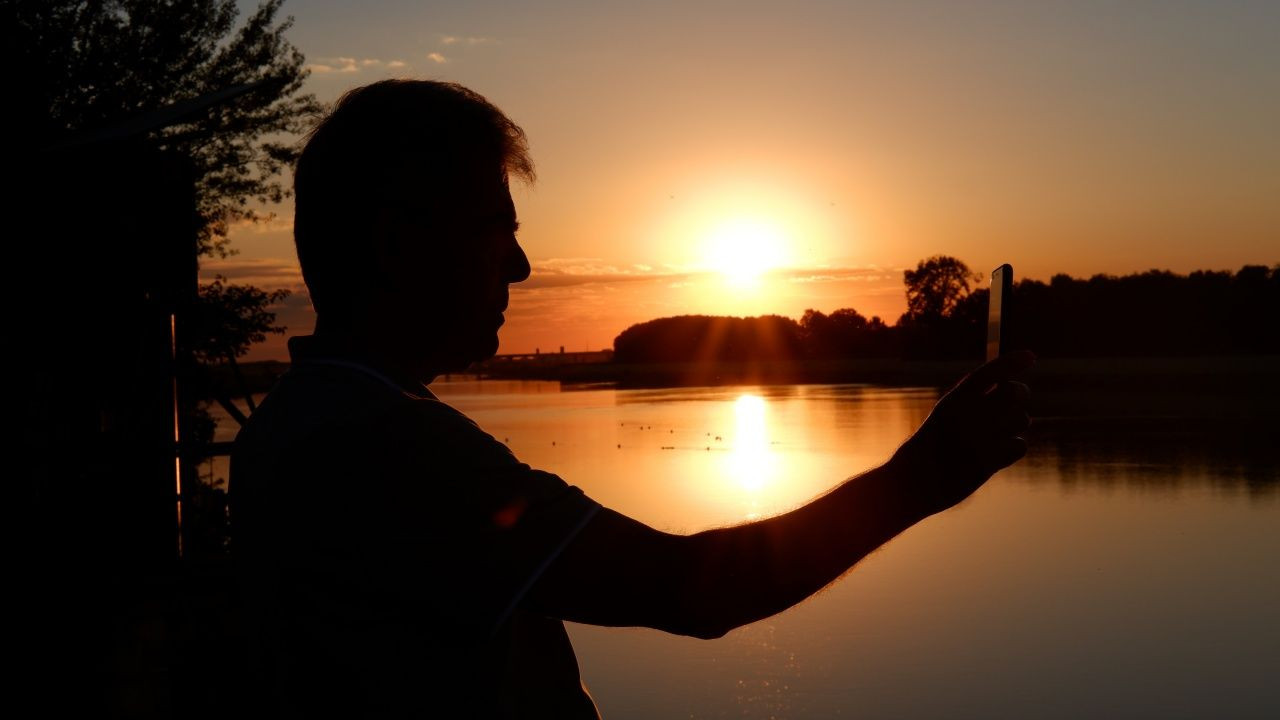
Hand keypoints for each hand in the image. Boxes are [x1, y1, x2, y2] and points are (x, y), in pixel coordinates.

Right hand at [888, 351, 1034, 514]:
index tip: (1031, 356)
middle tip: (1015, 399)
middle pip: (1014, 393)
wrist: (914, 481)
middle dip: (1020, 393)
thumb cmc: (932, 443)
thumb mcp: (945, 414)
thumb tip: (1005, 381)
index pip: (988, 374)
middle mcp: (967, 417)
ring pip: (1021, 419)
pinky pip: (1019, 445)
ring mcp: (980, 440)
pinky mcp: (989, 462)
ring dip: (1015, 424)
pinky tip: (997, 453)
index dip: (1011, 362)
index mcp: (954, 401)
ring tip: (996, 433)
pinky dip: (1013, 448)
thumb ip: (970, 398)